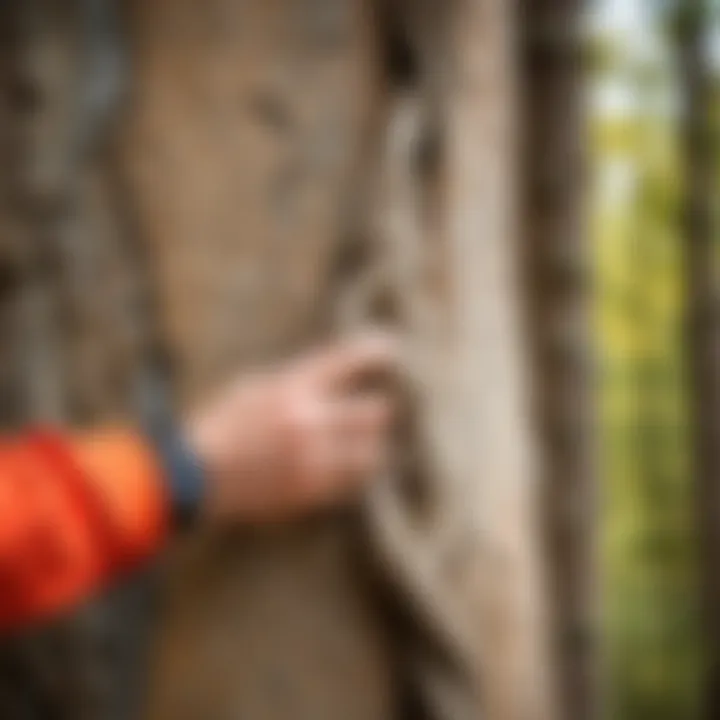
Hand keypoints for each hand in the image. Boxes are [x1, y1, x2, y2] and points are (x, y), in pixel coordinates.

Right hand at [185, 332, 398, 523]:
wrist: (195, 476)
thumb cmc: (222, 425)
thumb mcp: (253, 387)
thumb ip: (297, 382)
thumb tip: (337, 379)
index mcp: (293, 389)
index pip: (347, 361)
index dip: (374, 351)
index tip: (389, 349)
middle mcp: (310, 422)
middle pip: (375, 413)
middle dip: (379, 410)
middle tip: (381, 409)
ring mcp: (314, 460)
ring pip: (371, 453)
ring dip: (372, 445)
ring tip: (368, 442)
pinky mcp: (311, 492)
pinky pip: (353, 483)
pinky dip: (355, 472)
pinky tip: (348, 467)